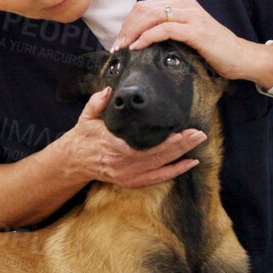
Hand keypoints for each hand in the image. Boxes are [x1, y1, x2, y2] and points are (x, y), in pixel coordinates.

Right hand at [58, 86, 205, 186]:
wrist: (74, 161)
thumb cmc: (83, 137)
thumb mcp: (86, 117)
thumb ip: (97, 102)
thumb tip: (109, 90)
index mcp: (113, 145)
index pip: (144, 146)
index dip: (165, 141)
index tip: (181, 131)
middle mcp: (122, 164)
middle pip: (157, 156)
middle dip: (181, 145)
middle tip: (199, 133)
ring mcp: (127, 175)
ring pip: (160, 167)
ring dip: (181, 156)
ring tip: (198, 144)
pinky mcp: (130, 181)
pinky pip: (156, 178)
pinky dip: (174, 172)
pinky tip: (190, 163)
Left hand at [110, 0, 272, 87]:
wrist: (241, 57)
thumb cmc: (213, 49)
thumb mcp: (187, 34)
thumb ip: (168, 30)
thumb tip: (140, 39)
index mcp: (181, 2)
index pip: (145, 6)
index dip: (128, 22)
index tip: (119, 40)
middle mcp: (185, 3)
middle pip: (144, 9)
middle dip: (126, 27)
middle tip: (117, 46)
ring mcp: (191, 15)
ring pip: (151, 16)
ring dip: (133, 32)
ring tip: (124, 47)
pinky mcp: (195, 30)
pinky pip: (164, 29)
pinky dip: (147, 38)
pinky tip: (138, 47)